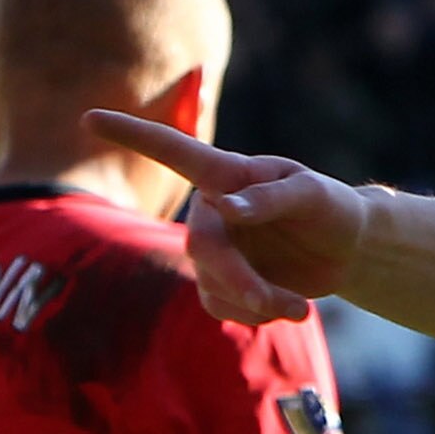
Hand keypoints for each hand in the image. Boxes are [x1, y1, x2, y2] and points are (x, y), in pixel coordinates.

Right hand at [83, 113, 369, 323]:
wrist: (345, 249)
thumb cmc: (328, 206)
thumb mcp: (312, 194)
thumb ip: (271, 197)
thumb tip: (225, 207)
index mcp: (227, 175)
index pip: (173, 151)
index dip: (132, 135)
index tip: (88, 117)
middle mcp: (212, 211)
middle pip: (202, 249)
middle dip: (241, 282)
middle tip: (287, 306)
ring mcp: (214, 249)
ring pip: (213, 286)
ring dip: (259, 303)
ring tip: (299, 306)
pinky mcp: (220, 283)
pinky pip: (222, 308)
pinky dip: (255, 316)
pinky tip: (286, 307)